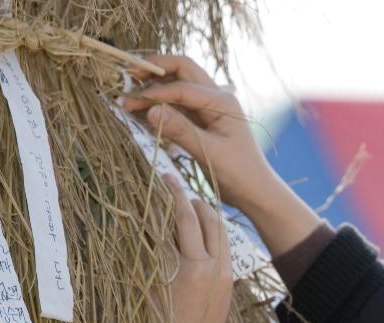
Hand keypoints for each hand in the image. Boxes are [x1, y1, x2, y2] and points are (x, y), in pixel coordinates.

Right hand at [123, 55, 320, 255]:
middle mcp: (216, 97)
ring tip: (129, 97)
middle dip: (154, 70)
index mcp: (222, 101)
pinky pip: (177, 106)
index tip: (132, 101)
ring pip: (177, 85)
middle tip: (127, 75)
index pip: (182, 87)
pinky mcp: (202, 120)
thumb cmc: (239, 173)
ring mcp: (209, 107)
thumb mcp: (210, 152)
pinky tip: (141, 112)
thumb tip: (150, 111)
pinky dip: (159, 105)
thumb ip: (181, 130)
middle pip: (182, 70)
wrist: (255, 192)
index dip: (156, 92)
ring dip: (154, 88)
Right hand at [161, 174, 232, 322]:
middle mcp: (213, 265)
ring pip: (220, 231)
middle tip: (176, 188)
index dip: (174, 195)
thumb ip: (151, 256)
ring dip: (206, 214)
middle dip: (193, 199)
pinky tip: (200, 230)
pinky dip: (212, 233)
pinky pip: (223, 247)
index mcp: (192, 266)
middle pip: (208, 219)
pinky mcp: (228, 282)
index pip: (185, 219)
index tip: (165, 178)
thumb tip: (143, 228)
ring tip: (190, 205)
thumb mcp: (150, 290)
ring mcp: (224, 273)